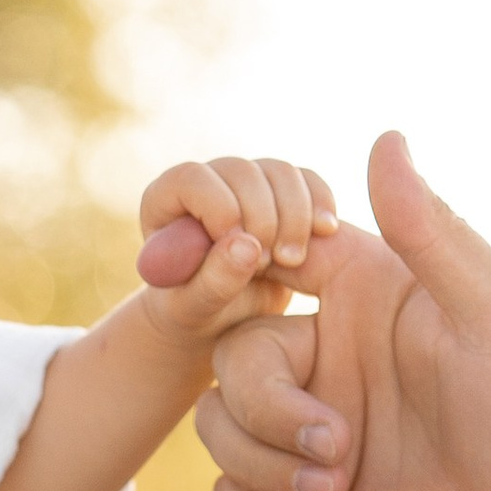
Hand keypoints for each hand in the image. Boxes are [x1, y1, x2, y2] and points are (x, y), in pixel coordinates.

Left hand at [134, 154, 339, 344]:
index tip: (238, 246)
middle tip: (265, 263)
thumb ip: (213, 281)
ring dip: (294, 216)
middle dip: (262, 218)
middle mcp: (208, 180)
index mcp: (165, 200)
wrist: (223, 318)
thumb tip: (246, 245)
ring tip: (290, 261)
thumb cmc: (195, 314)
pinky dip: (320, 204)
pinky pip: (308, 180)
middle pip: (242, 172)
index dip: (219, 207)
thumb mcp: (195, 308)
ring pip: (280, 173)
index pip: (193, 179)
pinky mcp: (283, 191)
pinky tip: (325, 234)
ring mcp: (247, 181)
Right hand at [193, 133, 490, 490]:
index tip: (246, 301)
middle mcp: (328, 357)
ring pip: (218, 430)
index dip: (232, 272)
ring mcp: (309, 431)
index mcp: (363, 296)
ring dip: (263, 468)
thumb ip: (432, 231)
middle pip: (229, 361)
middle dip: (266, 412)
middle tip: (337, 448)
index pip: (266, 258)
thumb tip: (386, 136)